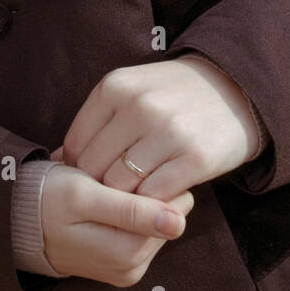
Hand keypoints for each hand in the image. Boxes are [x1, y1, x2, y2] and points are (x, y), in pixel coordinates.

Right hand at [40, 163, 194, 286]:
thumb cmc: (48, 198)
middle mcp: (131, 268)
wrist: (18, 217)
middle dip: (148, 190)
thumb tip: (179, 224)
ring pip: (156, 221)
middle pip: (167, 218)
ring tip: (108, 182)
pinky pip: (142, 228)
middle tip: (115, 170)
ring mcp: (126, 267)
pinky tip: (109, 194)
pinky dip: (131, 208)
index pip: (173, 211)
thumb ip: (131, 211)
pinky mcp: (121, 260)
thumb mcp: (85, 196)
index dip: (157, 180)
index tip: (132, 162)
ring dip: (139, 197)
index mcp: (125, 254)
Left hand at [49, 57, 259, 200]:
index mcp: (116, 87)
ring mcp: (168, 132)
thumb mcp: (131, 90)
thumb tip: (54, 160)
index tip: (92, 177)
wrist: (235, 87)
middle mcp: (138, 106)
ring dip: (126, 198)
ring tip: (137, 193)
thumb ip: (96, 121)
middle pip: (95, 169)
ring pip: (121, 187)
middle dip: (99, 187)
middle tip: (114, 192)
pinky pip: (155, 197)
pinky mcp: (195, 158)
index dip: (79, 168)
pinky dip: (152, 203)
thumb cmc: (173, 94)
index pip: (76, 145)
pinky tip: (160, 194)